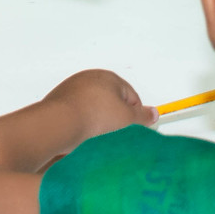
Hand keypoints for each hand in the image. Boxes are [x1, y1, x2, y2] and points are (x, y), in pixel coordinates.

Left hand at [40, 69, 154, 143]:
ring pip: (94, 108)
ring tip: (98, 136)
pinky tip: (83, 135)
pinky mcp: (61, 101)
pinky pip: (78, 114)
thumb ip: (143, 117)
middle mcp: (90, 78)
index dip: (135, 115)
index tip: (134, 129)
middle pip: (111, 101)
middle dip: (115, 118)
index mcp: (109, 77)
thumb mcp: (127, 119)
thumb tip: (154, 114)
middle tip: (117, 134)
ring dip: (98, 122)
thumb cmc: (95, 116)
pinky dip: (82, 123)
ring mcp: (73, 89)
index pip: (131, 96)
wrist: (60, 123)